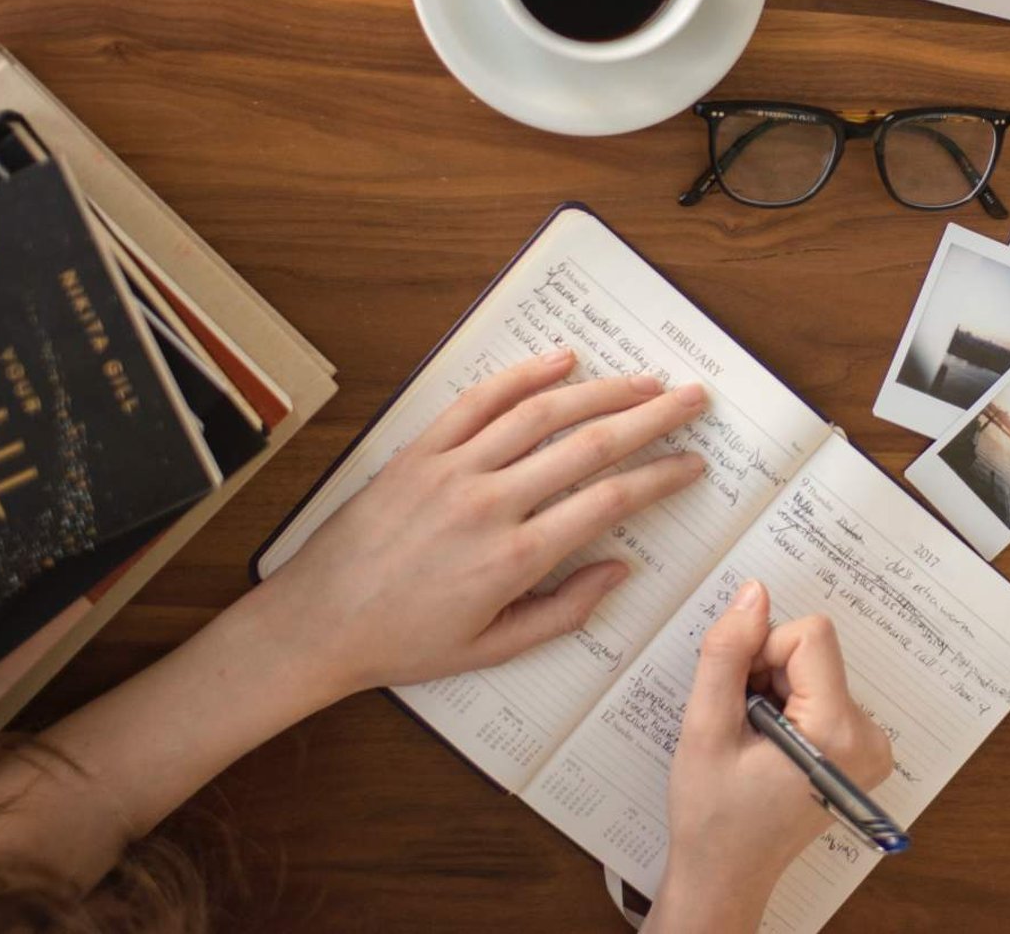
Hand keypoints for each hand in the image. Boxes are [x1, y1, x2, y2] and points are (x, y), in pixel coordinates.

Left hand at [257, 347, 707, 700]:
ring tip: (645, 379)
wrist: (317, 623)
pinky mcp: (420, 451)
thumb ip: (564, 611)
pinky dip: (523, 375)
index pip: (609, 502)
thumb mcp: (493, 649)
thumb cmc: (405, 642)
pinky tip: (562, 361)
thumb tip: (621, 570)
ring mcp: (452, 470)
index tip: (693, 464)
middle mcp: (489, 504)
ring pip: (541, 414)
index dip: (660, 478)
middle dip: (651, 418)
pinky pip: (478, 401)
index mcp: (514, 559)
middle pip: (589, 445)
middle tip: (693, 399)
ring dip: (601, 390)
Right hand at [651, 581, 893, 933]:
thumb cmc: (712, 815)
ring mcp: (871, 746)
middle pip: (814, 651)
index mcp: (838, 732)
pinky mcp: (861, 749)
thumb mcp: (705, 729)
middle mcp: (869, 737)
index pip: (810, 636)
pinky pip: (823, 691)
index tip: (740, 696)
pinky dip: (789, 705)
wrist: (727, 874)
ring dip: (775, 690)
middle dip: (767, 673)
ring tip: (752, 741)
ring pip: (815, 668)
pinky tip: (769, 745)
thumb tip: (754, 593)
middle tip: (741, 725)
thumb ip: (727, 654)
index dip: (762, 652)